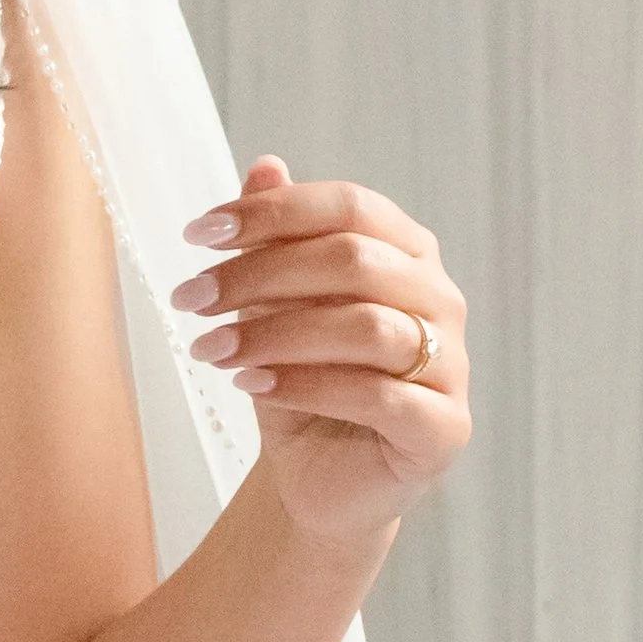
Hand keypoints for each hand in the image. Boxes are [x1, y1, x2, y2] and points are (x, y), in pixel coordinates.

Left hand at [170, 155, 470, 545]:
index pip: (348, 207)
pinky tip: (251, 385)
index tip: (195, 234)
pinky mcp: (445, 427)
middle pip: (353, 260)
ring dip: (274, 334)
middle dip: (258, 275)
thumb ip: (277, 237)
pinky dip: (305, 385)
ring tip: (211, 349)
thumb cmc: (299, 375)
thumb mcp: (274, 302)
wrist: (317, 476)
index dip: (270, 212)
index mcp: (407, 251)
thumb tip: (266, 165)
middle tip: (190, 299)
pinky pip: (379, 395)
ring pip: (366, 326)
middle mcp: (440, 297)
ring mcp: (452, 364)